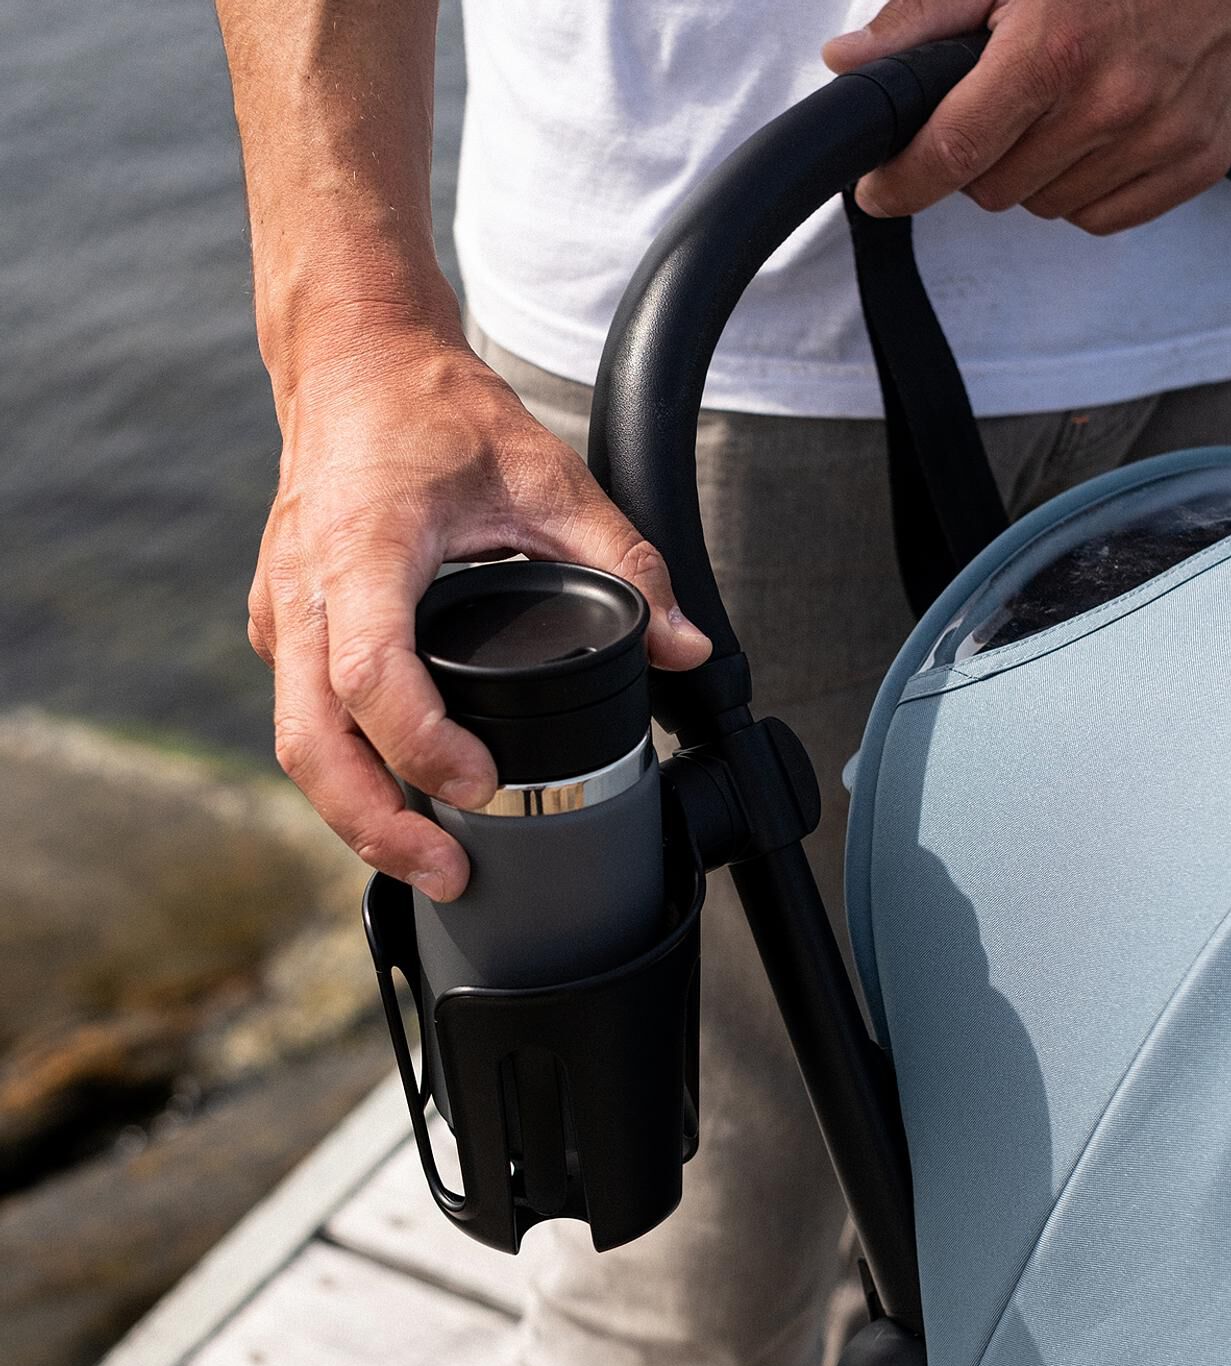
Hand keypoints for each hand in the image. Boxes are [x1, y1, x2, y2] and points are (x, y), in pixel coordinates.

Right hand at [250, 321, 710, 901]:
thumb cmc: (436, 412)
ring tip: (431, 858)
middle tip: (450, 872)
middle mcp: (305, 589)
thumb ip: (624, 563)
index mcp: (364, 546)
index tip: (481, 784)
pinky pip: (301, 719)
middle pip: (311, 743)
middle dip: (375, 824)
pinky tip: (399, 798)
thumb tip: (684, 645)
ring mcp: (283, 612)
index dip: (422, 744)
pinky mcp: (282, 627)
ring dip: (356, 812)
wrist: (352, 366)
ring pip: (298, 743)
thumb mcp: (548, 476)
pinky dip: (346, 771)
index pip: (371, 672)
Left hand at [824, 0, 1230, 233]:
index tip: (879, 189)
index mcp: (1055, 50)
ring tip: (1068, 103)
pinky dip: (1087, 186)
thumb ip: (924, 21)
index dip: (899, 183)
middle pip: (992, 189)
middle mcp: (1111, 102)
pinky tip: (1105, 130)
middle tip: (1009, 101)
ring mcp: (1160, 137)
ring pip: (1043, 207)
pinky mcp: (1196, 161)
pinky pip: (1100, 217)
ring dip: (1037, 170)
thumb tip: (850, 63)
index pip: (948, 155)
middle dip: (983, 155)